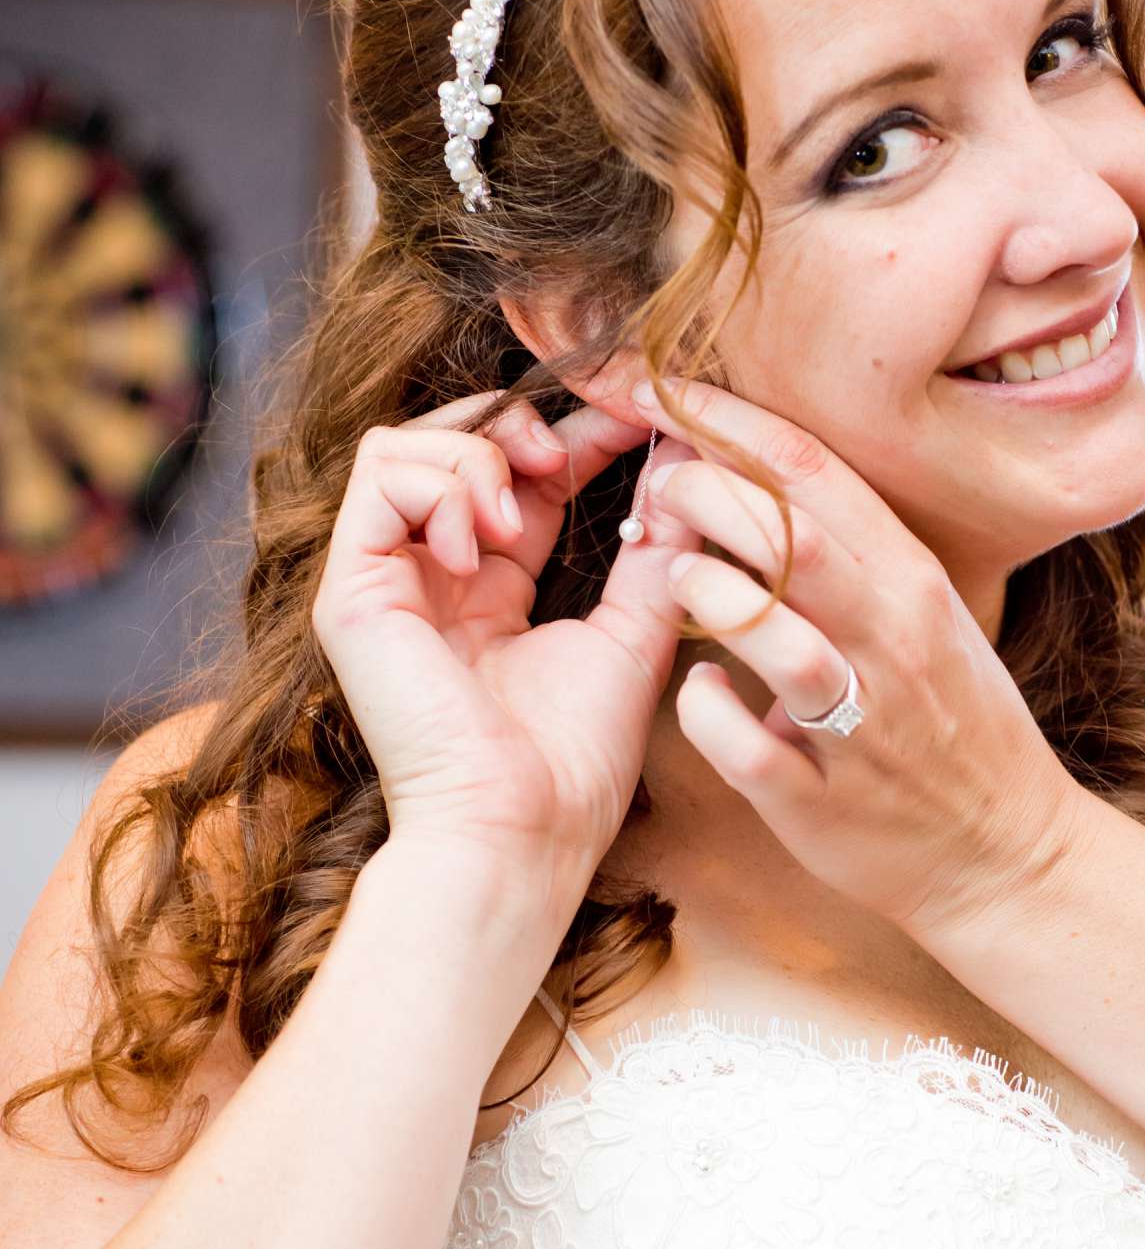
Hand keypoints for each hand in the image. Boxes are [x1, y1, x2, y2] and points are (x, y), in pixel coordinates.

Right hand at [309, 392, 703, 876]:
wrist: (519, 832)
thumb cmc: (573, 763)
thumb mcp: (634, 637)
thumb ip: (657, 555)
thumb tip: (689, 470)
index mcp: (487, 591)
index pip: (518, 477)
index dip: (574, 433)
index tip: (638, 417)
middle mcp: (427, 579)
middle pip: (447, 442)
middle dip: (514, 423)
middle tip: (567, 455)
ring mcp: (382, 583)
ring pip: (403, 445)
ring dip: (477, 456)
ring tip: (517, 519)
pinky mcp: (351, 591)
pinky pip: (379, 477)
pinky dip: (440, 486)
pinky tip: (479, 547)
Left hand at [633, 376, 1078, 941]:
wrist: (1006, 852)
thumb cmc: (948, 720)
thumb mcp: (918, 613)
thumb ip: (844, 551)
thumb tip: (742, 476)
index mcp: (912, 582)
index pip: (814, 474)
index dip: (728, 423)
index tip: (660, 391)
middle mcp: (895, 642)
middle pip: (793, 537)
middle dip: (708, 492)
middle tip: (656, 486)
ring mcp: (864, 726)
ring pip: (783, 640)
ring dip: (711, 595)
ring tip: (671, 576)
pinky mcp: (825, 803)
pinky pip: (753, 749)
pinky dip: (710, 712)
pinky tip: (697, 691)